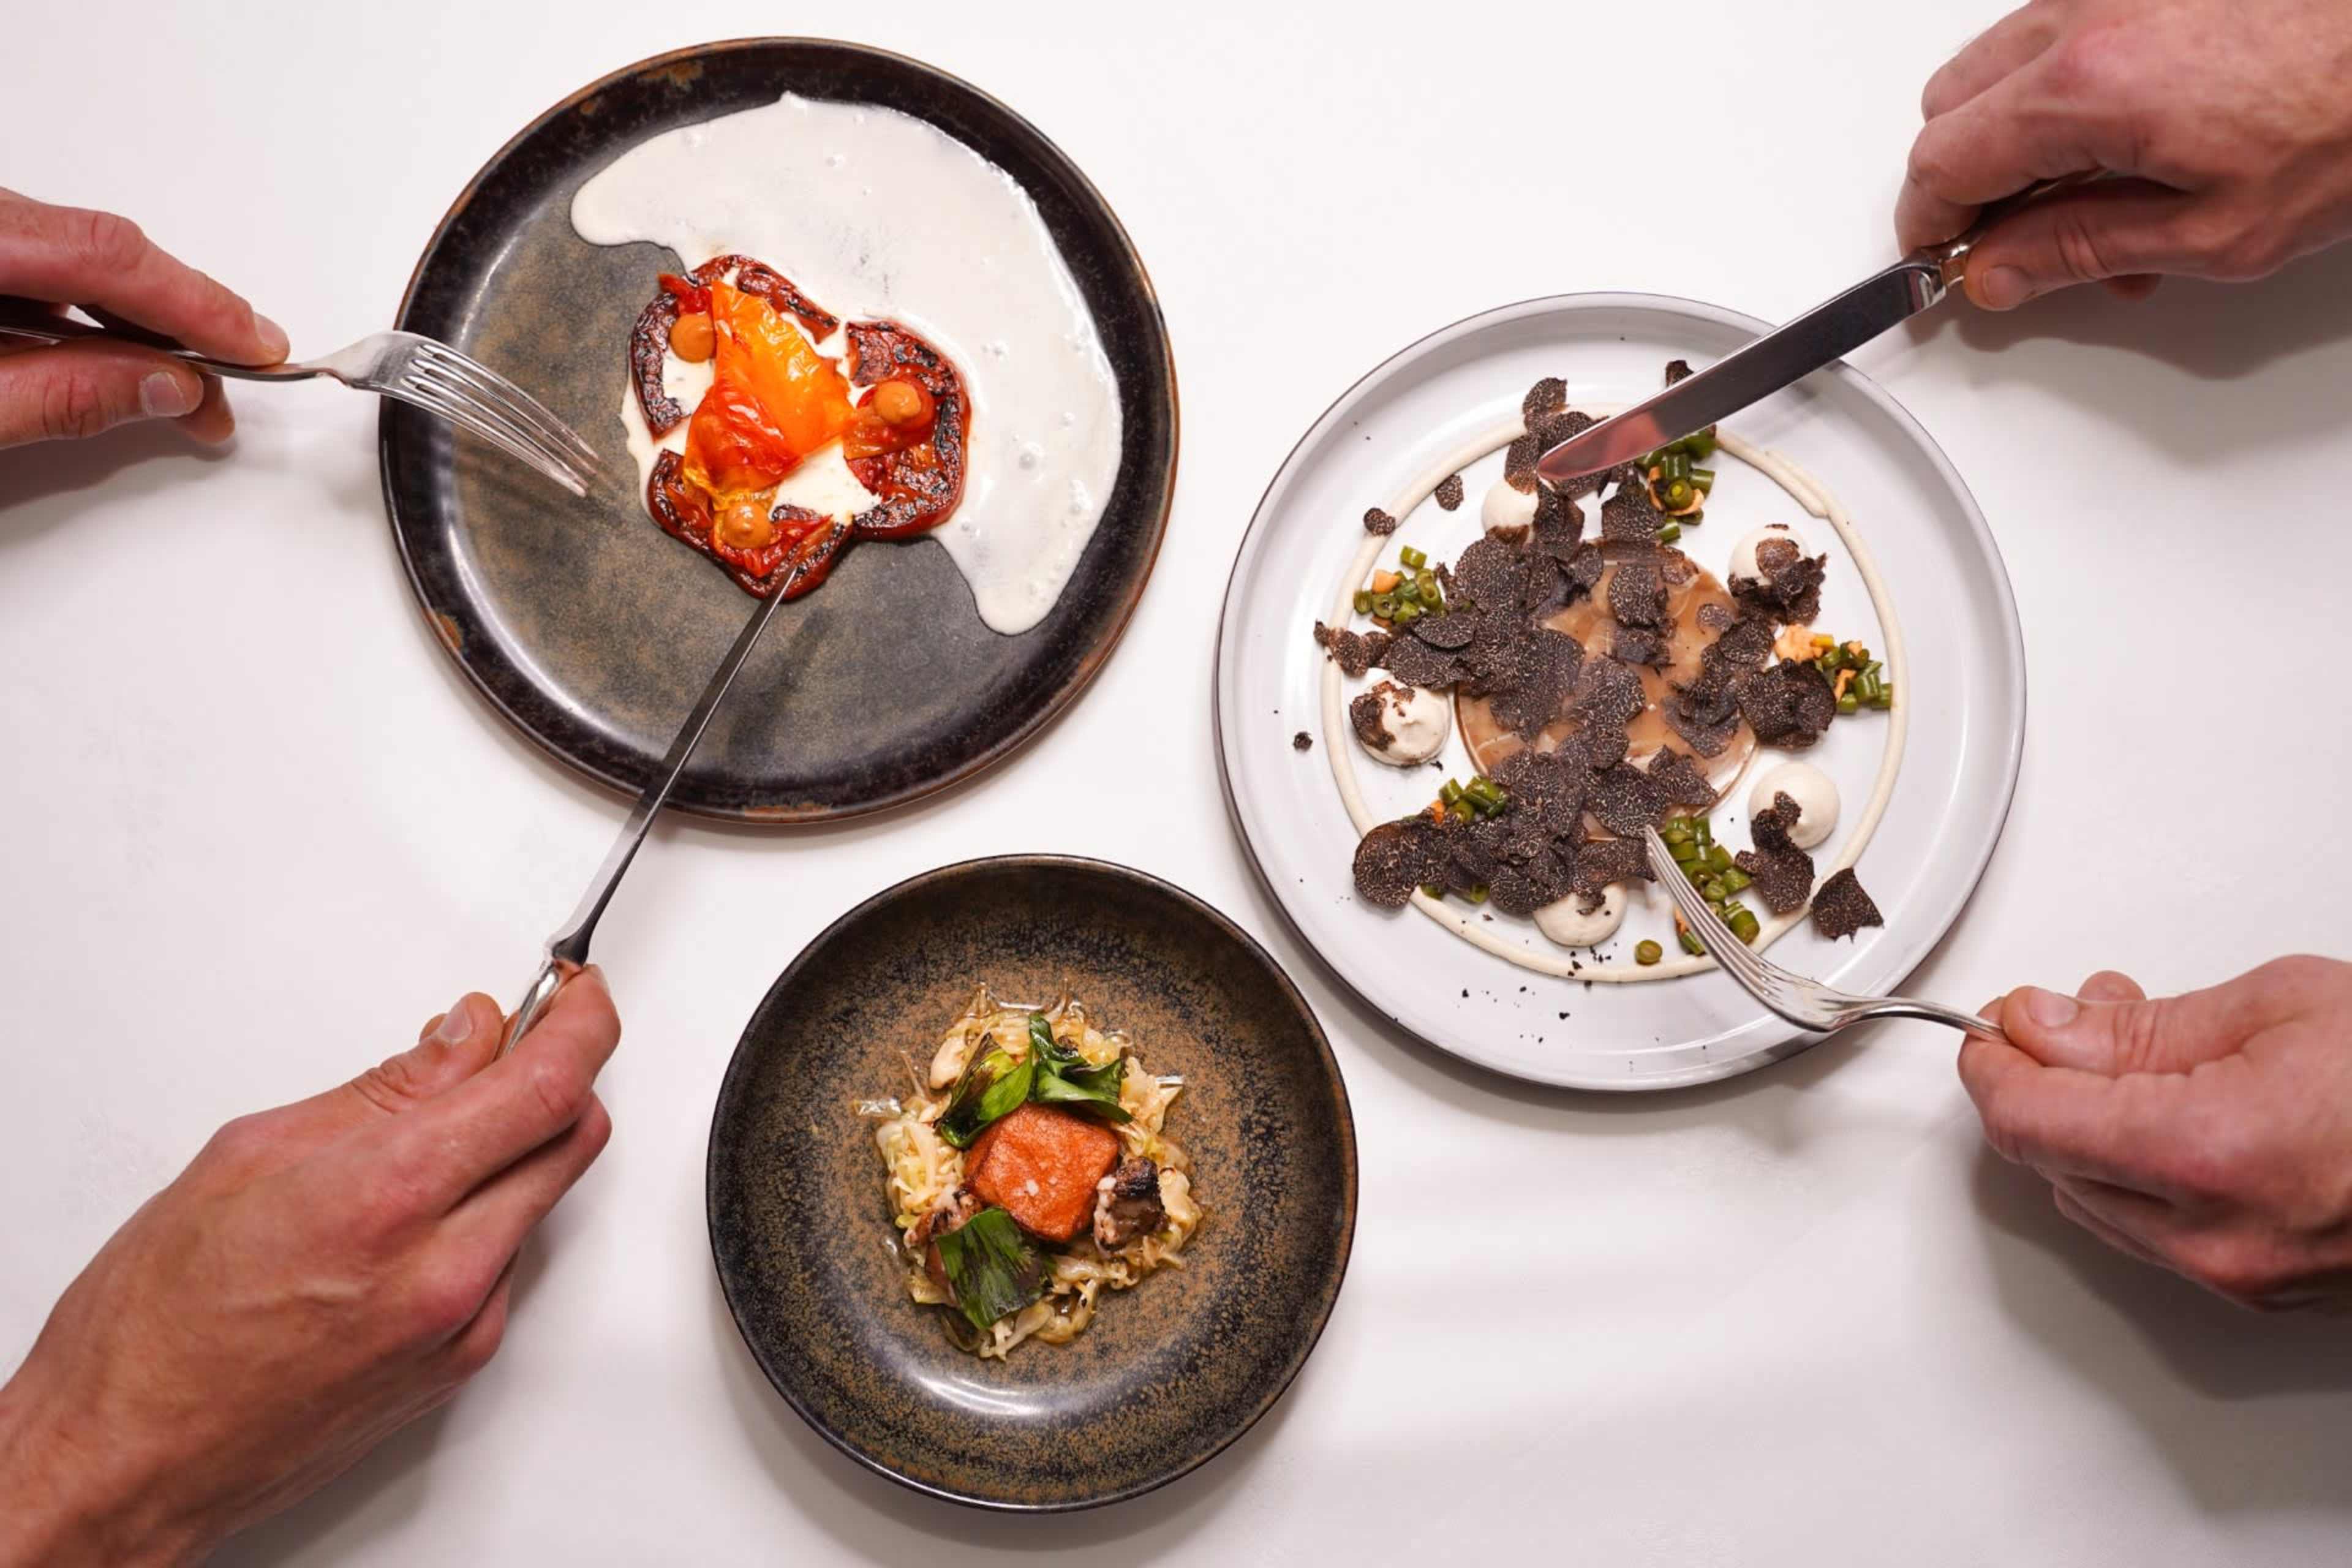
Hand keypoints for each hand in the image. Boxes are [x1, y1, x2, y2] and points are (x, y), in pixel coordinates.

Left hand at [0, 189, 286, 447]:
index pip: (107, 256)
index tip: (256, 349)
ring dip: (141, 330)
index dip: (196, 303)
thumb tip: (166, 386)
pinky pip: (48, 269)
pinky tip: (118, 364)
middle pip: (102, 251)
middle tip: (227, 392)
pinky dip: (93, 320)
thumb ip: (59, 396)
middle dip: (179, 326)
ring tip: (181, 395)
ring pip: (81, 261)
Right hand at [0, 971, 619, 1564]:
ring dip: (513, 1149)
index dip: (583, 1024)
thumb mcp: (250, 1156)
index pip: (547, 1086)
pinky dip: (486, 1215)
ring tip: (427, 1138)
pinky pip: (511, 1259)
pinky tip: (413, 1215)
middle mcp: (446, 1268)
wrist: (131, 1457)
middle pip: (573, 1136)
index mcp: (389, 1196)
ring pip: (545, 1196)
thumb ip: (384, 1091)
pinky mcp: (464, 1363)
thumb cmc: (154, 1325)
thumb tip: (465, 1037)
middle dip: (558, 1074)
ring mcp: (464, 1323)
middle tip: (514, 1043)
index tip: (579, 995)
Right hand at [1896, 0, 2351, 307]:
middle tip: (2012, 241)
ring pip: (2000, 65)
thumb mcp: (2213, 232)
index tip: (1940, 265)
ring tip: (2088, 196)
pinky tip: (2123, 139)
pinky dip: (2064, 90)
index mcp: (2086, 89)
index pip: (1942, 162)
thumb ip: (2082, 251)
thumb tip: (1999, 271)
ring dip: (2016, 136)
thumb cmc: (2350, 120)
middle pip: (1950, 105)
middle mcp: (2087, 16)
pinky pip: (2060, 30)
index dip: (1928, 227)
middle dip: (1965, 180)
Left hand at [1960, 956, 2351, 1308]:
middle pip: (2051, 1163)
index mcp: (2208, 1154)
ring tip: (2140, 1051)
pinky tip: (2177, 1109)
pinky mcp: (2264, 1295)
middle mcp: (2215, 1237)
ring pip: (2097, 1200)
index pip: (2028, 1121)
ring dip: (2090, 1126)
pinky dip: (2143, 1168)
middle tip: (2069, 1021)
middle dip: (2043, 1085)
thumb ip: (2139, 1027)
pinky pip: (2156, 1231)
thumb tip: (2045, 1026)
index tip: (1992, 1030)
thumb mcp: (2278, 1007)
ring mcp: (2241, 1278)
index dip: (1994, 1065)